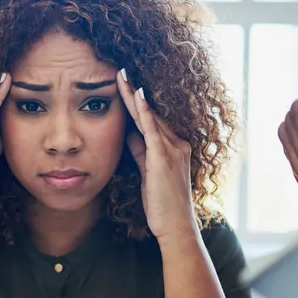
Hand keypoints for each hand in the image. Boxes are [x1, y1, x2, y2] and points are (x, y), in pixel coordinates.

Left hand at [117, 70, 196, 241]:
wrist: (175, 226)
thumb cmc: (162, 205)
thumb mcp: (149, 173)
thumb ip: (142, 152)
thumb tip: (130, 135)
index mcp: (174, 148)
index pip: (151, 120)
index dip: (137, 103)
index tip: (125, 86)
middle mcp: (177, 144)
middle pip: (151, 113)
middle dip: (134, 92)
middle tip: (120, 71)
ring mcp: (173, 149)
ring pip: (150, 117)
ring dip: (135, 96)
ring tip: (121, 76)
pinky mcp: (164, 157)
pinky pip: (152, 129)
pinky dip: (144, 111)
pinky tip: (136, 95)